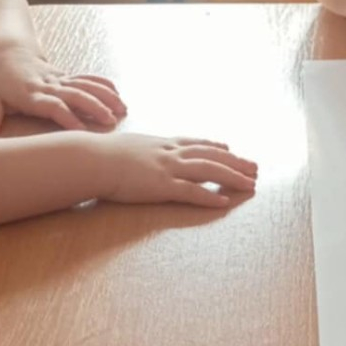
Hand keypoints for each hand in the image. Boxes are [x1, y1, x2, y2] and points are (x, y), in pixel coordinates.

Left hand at [0, 46, 126, 134]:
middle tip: (110, 121)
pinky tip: (118, 94)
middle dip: (94, 107)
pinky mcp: (67, 76)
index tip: (81, 131)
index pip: (52, 105)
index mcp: (31, 93)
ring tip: (122, 109)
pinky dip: (104, 85)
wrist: (8, 52)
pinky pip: (88, 78)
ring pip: (86, 85)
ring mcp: (60, 79)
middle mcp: (49, 85)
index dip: (67, 117)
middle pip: (75, 94)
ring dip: (105, 96)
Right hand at [101, 134, 257, 205]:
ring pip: (209, 171)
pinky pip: (192, 192)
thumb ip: (139, 149)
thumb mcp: (126, 146)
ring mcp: (167, 169)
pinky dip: (210, 196)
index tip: (231, 149)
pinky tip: (224, 202)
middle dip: (235, 162)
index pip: (195, 143)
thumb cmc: (101, 154)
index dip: (215, 146)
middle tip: (255, 168)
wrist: (91, 159)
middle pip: (211, 156)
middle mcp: (170, 153)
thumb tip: (138, 152)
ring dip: (233, 177)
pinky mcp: (162, 186)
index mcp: (161, 143)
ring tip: (251, 184)